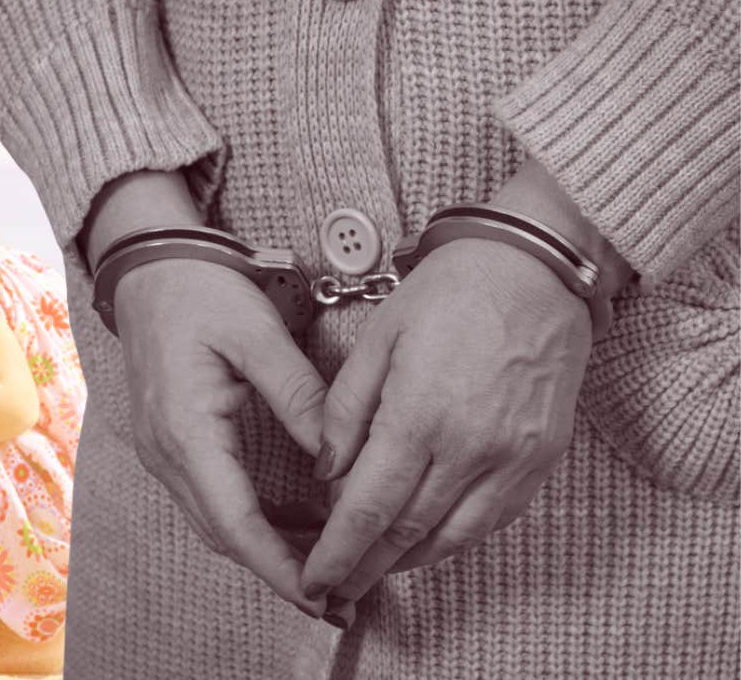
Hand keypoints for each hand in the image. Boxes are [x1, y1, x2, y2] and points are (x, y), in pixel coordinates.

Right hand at [114, 258, 330, 615]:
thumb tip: (339, 457)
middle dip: (280, 570)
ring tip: (324, 564)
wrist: (147, 270)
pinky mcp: (169, 445)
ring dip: (266, 550)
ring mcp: (162, 452)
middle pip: (224, 535)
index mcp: (185, 429)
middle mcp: (166, 453)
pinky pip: (210, 500)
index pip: (235, 521)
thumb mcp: (257, 335)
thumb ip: (300, 396)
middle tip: (339, 594)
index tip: (321, 594)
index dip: (279, 565)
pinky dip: (250, 522)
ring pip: (216, 523)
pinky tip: (291, 523)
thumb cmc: (198, 291)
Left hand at [302, 238, 591, 622]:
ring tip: (373, 571)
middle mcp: (470, 447)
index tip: (314, 578)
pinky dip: (455, 538)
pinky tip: (427, 541)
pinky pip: (495, 518)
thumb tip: (325, 472)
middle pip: (407, 533)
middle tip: (336, 590)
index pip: (368, 509)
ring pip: (453, 536)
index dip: (338, 552)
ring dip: (409, 562)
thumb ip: (345, 410)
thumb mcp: (378, 337)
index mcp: (419, 415)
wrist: (536, 268)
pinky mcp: (543, 457)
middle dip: (365, 569)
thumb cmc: (451, 291)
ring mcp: (513, 457)